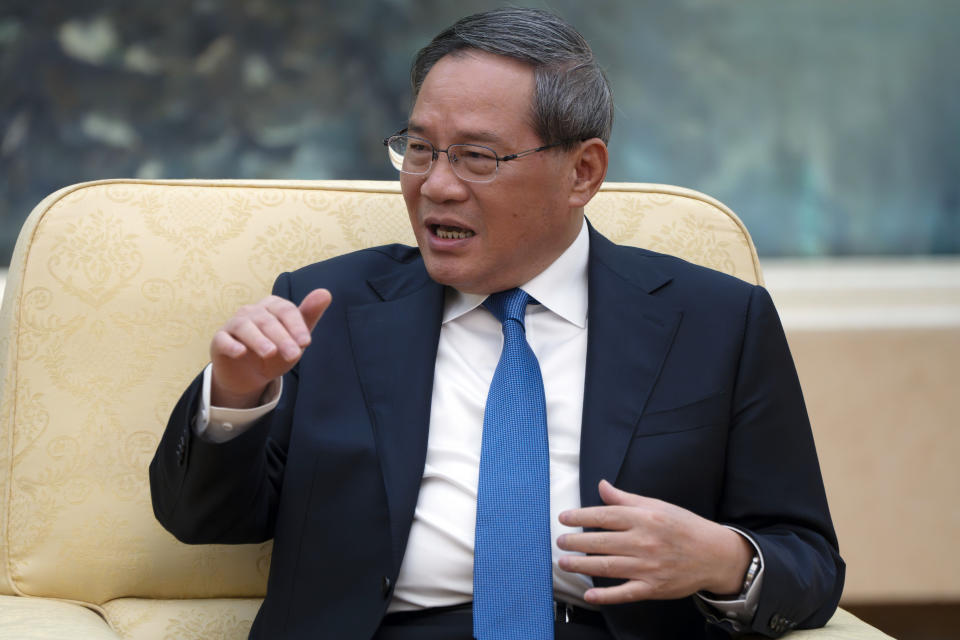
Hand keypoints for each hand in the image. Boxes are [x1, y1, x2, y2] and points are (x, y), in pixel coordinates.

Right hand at [209, 288, 331, 407]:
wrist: (251, 375)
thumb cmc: (277, 351)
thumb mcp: (295, 337)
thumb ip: (309, 315)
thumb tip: (325, 292)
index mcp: (272, 306)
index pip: (286, 310)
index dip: (296, 325)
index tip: (306, 342)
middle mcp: (252, 311)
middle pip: (267, 320)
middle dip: (282, 338)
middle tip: (294, 355)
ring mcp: (234, 324)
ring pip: (244, 326)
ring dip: (258, 339)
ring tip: (270, 353)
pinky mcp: (219, 340)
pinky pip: (223, 339)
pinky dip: (231, 344)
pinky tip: (240, 352)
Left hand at [556, 480, 751, 604]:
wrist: (715, 555)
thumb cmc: (684, 526)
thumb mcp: (657, 505)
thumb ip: (625, 499)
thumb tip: (601, 486)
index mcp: (644, 518)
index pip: (604, 516)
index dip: (580, 516)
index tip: (563, 518)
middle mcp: (644, 542)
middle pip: (601, 542)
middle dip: (575, 542)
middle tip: (560, 542)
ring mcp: (648, 567)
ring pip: (607, 567)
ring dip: (582, 565)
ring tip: (564, 563)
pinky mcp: (653, 587)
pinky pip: (625, 593)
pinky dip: (606, 595)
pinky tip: (589, 594)